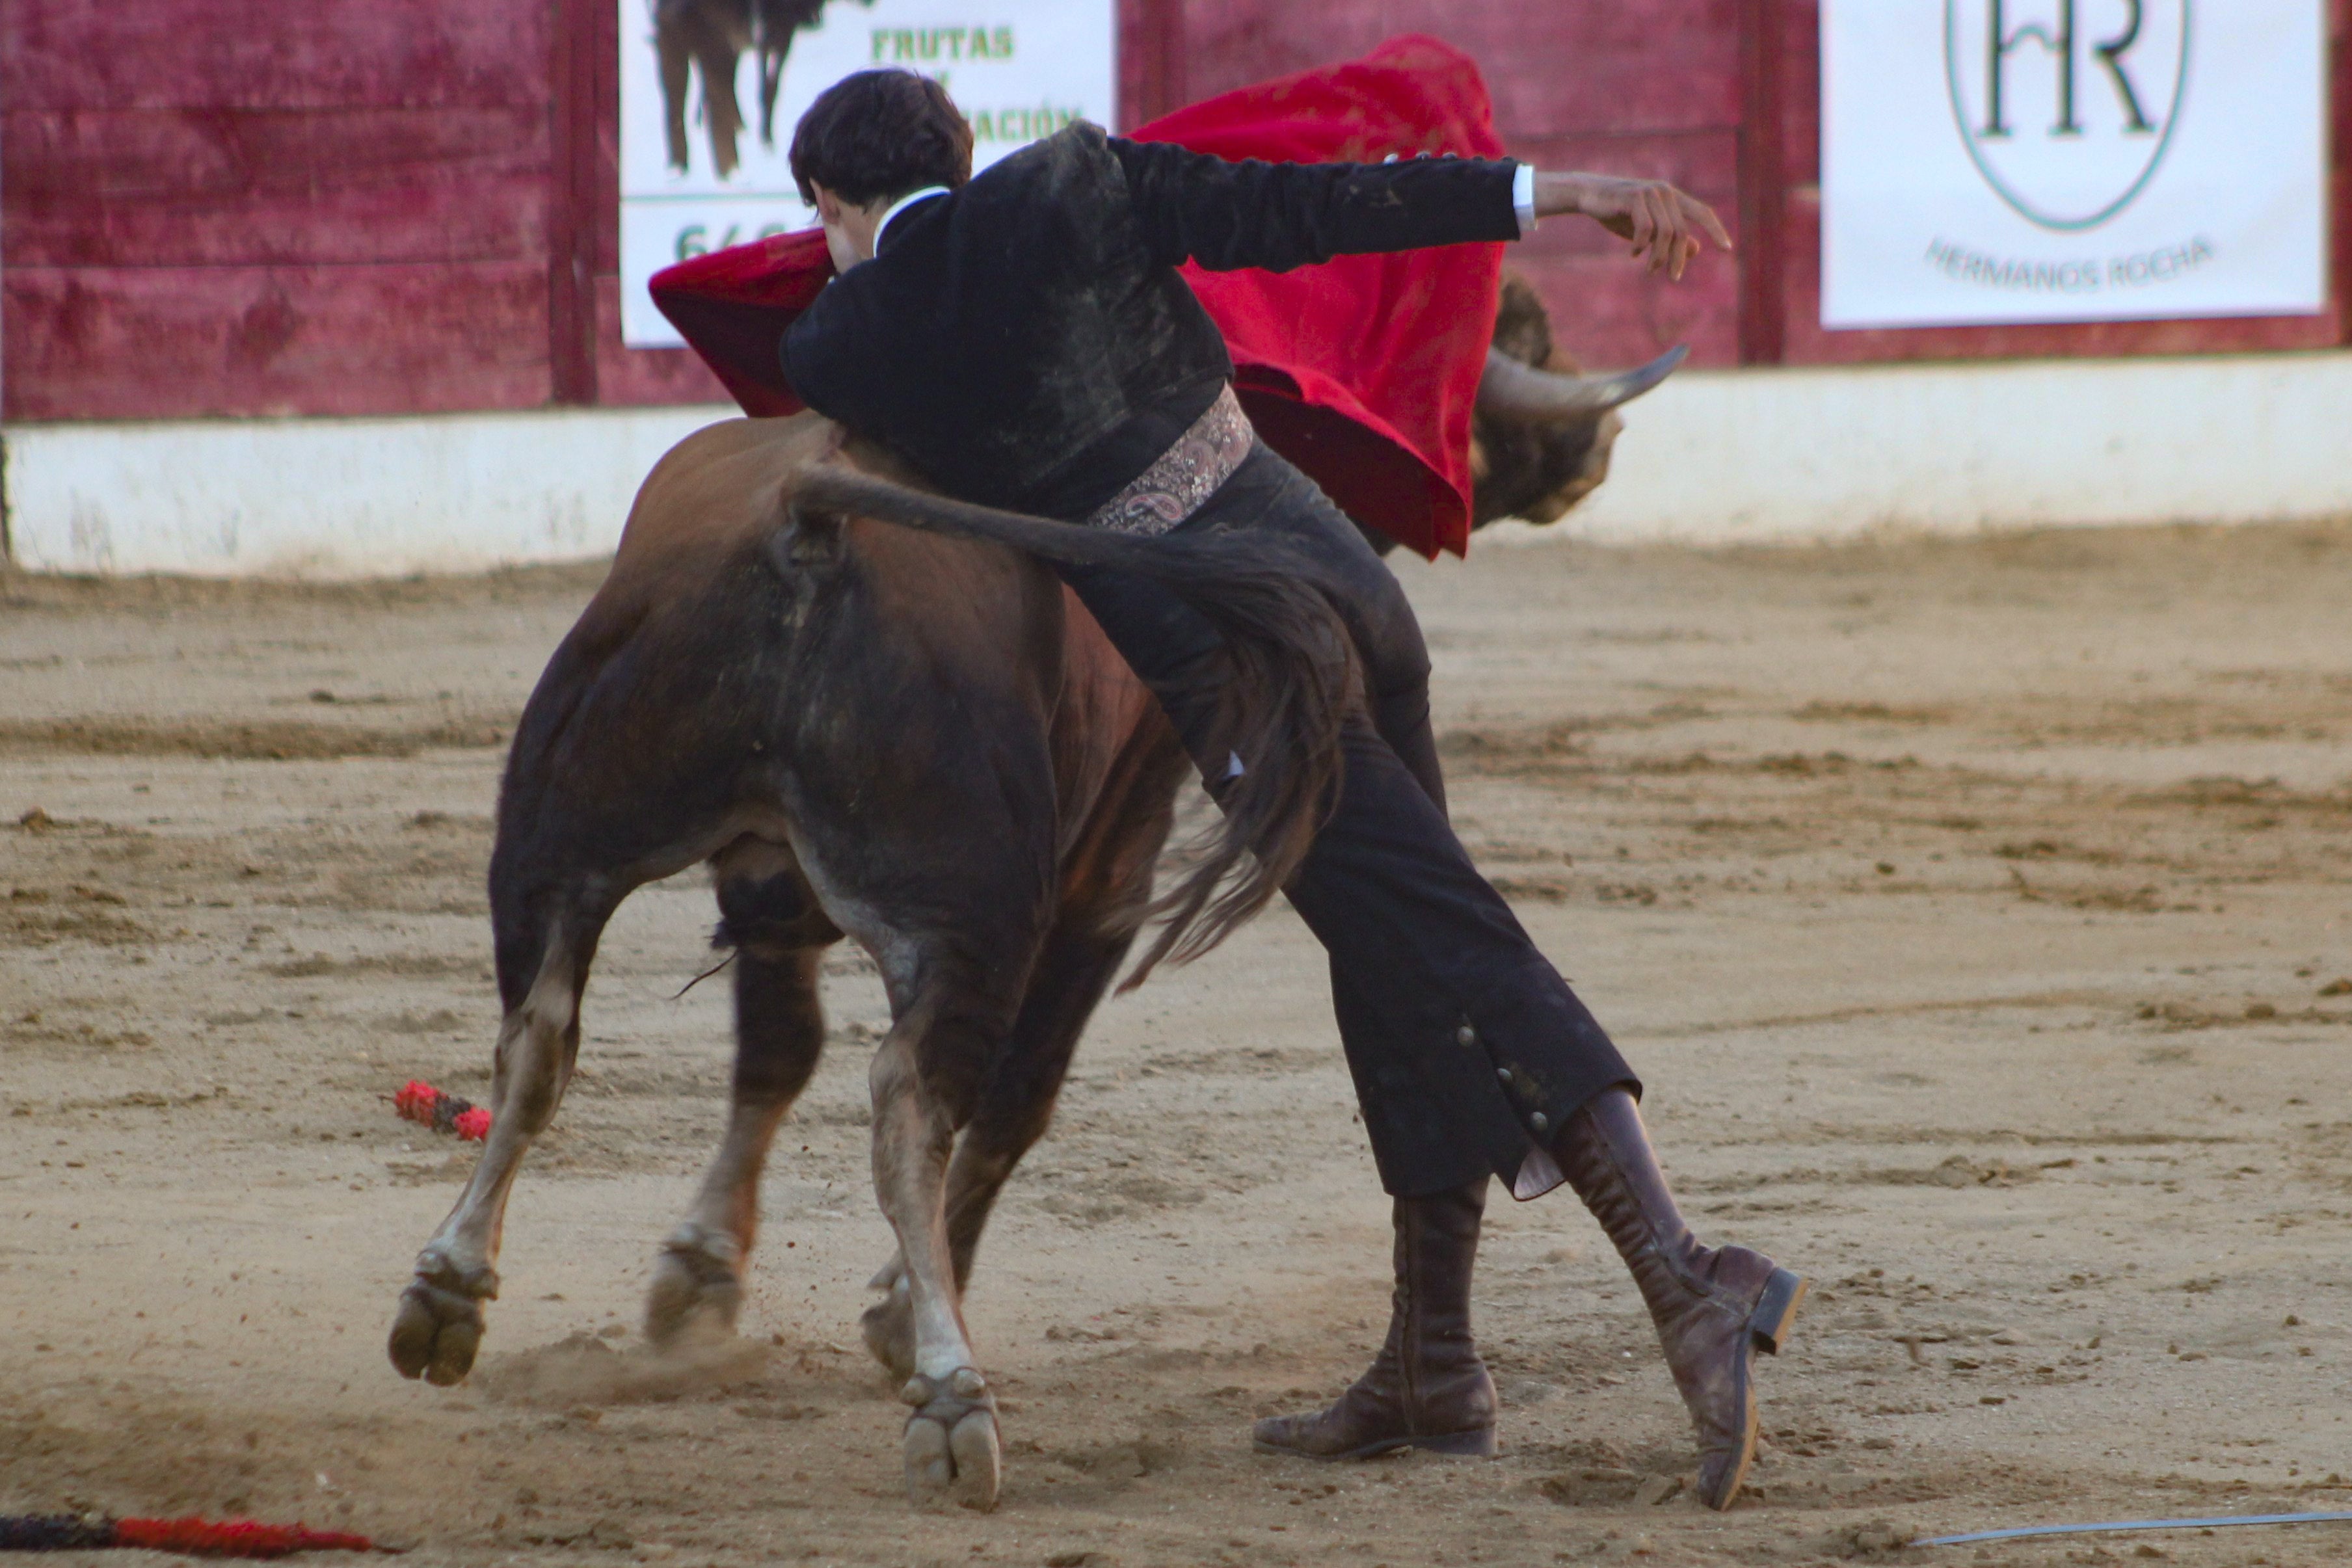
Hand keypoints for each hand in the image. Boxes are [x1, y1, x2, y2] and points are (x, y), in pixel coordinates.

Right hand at [1532, 172, 1732, 280]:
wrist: (1590, 195)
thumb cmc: (1620, 213)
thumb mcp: (1648, 230)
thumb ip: (1671, 238)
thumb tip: (1696, 249)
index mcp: (1673, 198)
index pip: (1702, 212)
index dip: (1716, 230)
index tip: (1727, 249)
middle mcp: (1665, 192)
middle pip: (1681, 231)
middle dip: (1678, 258)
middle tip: (1674, 278)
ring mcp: (1650, 193)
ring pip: (1665, 232)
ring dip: (1659, 256)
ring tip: (1651, 270)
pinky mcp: (1633, 197)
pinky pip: (1645, 229)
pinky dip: (1641, 246)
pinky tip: (1634, 253)